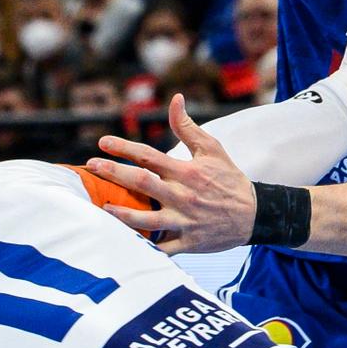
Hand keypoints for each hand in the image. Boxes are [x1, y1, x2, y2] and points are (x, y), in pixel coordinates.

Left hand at [87, 94, 255, 254]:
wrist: (254, 214)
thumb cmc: (228, 178)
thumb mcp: (211, 148)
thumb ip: (187, 126)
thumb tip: (174, 98)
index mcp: (186, 171)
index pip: (148, 156)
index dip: (123, 148)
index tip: (101, 142)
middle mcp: (182, 195)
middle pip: (141, 183)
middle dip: (114, 174)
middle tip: (92, 166)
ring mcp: (184, 221)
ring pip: (146, 220)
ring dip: (122, 214)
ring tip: (103, 206)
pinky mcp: (188, 242)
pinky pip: (162, 248)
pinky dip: (144, 248)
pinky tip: (124, 242)